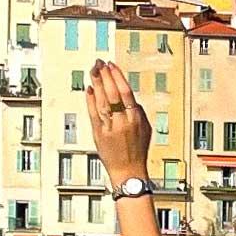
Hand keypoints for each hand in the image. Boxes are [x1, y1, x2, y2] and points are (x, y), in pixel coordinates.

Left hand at [88, 59, 152, 185]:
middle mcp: (123, 122)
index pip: (126, 92)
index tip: (112, 65)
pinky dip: (90, 100)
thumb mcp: (146, 129)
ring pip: (102, 101)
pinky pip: (93, 114)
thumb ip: (138, 112)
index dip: (117, 77)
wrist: (128, 172)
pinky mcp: (98, 134)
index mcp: (136, 119)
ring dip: (97, 84)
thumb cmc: (137, 151)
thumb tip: (129, 97)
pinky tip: (89, 89)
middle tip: (99, 63)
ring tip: (93, 71)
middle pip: (112, 94)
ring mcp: (109, 128)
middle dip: (105, 76)